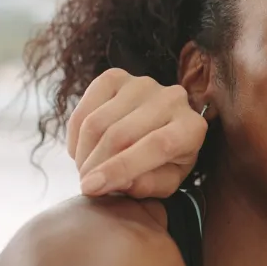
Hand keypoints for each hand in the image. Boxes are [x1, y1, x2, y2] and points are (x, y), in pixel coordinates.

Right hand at [68, 68, 206, 197]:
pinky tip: (81, 150)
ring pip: (97, 122)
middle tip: (86, 186)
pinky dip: (74, 135)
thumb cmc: (166, 161)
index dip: (120, 168)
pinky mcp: (116, 77)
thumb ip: (146, 185)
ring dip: (83, 153)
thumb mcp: (166, 182)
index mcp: (191, 128)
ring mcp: (143, 84)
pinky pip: (84, 109)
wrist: (160, 128)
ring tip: (86, 170)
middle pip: (121, 135)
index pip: (157, 145)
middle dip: (95, 165)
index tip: (91, 188)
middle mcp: (172, 99)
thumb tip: (116, 180)